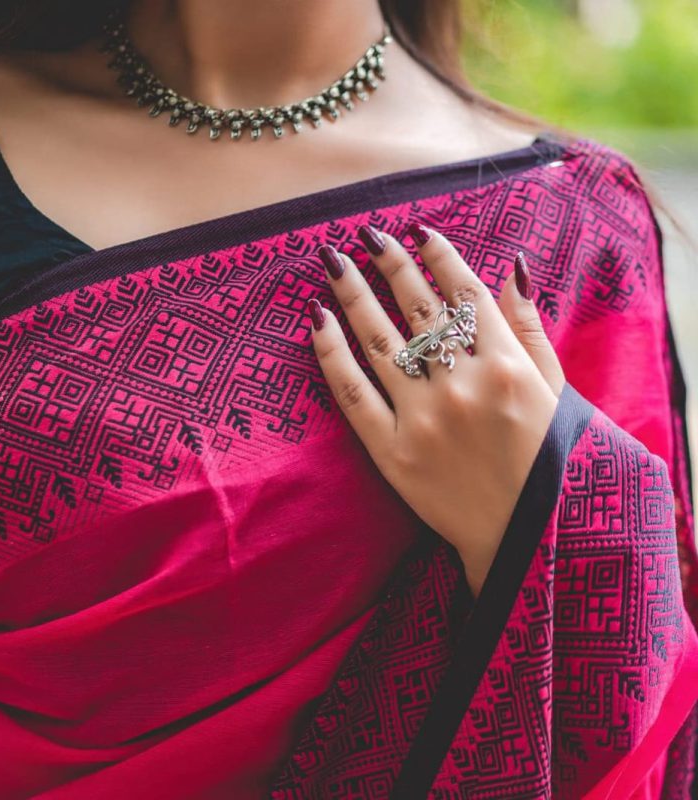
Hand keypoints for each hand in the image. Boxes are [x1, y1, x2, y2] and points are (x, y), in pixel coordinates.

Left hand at [307, 224, 565, 597]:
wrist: (525, 536)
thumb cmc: (550, 462)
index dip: (439, 257)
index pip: (464, 293)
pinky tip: (317, 320)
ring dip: (354, 295)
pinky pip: (353, 393)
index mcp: (505, 365)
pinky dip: (332, 354)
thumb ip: (531, 328)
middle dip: (391, 264)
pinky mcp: (391, 452)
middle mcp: (461, 384)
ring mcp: (421, 418)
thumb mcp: (555, 390)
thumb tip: (513, 267)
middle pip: (416, 309)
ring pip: (379, 341)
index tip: (418, 231)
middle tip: (368, 235)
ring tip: (333, 263)